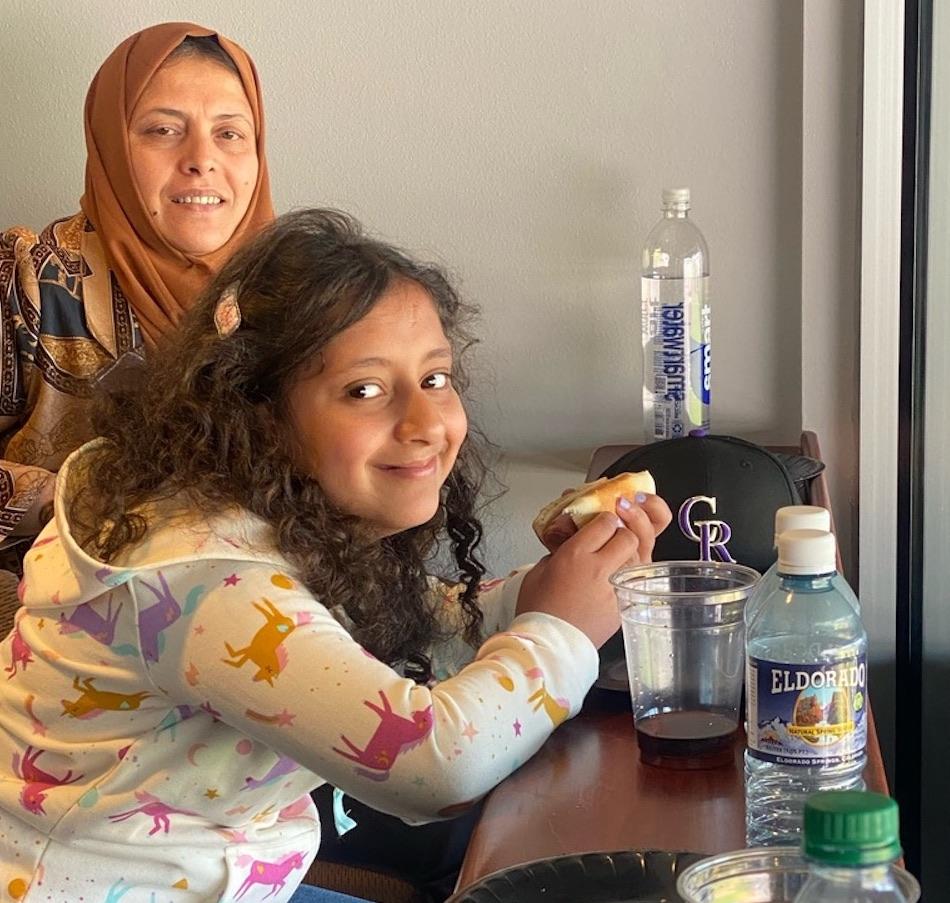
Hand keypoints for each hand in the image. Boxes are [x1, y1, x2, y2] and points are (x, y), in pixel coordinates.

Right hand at [517, 497, 670, 648]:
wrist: (548, 646)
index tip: (600, 524)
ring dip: (628, 554)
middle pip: (628, 536)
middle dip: (622, 534)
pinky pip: (634, 581)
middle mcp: (600, 568)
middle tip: (611, 539)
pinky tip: (614, 580)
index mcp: (576, 554)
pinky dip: (628, 577)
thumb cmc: (537, 610)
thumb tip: (569, 548)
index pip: (605, 522)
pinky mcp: (623, 607)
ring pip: (638, 557)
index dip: (604, 520)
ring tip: (614, 559)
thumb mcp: (538, 571)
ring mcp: (615, 589)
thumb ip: (558, 553)